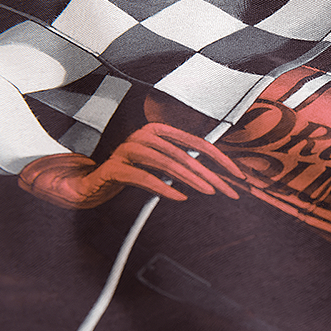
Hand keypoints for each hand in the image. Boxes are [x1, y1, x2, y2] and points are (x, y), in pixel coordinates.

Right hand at [17, 123, 245, 208]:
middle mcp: (144, 136)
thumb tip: (218, 176)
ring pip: (166, 163)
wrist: (92, 185)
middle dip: (210, 174)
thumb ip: (183, 165)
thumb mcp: (161, 167)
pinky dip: (162, 188)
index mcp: (159, 132)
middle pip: (184, 155)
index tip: (238, 176)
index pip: (197, 143)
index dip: (220, 160)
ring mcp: (127, 150)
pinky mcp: (115, 168)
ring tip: (209, 192)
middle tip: (229, 192)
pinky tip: (178, 198)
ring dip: (191, 179)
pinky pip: (142, 177)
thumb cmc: (133, 174)